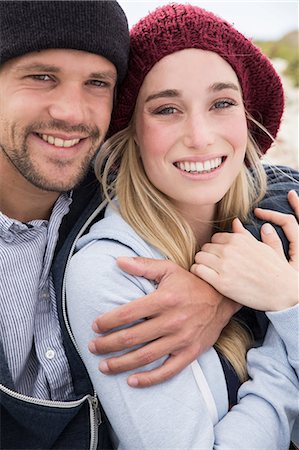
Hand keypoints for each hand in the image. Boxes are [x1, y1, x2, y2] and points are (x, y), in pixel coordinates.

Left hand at [89, 257, 238, 386]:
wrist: (222, 299)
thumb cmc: (191, 283)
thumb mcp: (169, 269)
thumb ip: (143, 266)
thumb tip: (118, 261)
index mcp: (164, 299)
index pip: (127, 314)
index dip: (107, 321)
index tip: (95, 326)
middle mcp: (172, 321)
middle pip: (132, 337)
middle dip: (107, 344)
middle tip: (92, 347)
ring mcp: (181, 339)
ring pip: (145, 356)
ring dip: (121, 363)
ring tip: (104, 366)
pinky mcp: (190, 353)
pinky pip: (167, 371)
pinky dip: (149, 378)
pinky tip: (132, 381)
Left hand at [191, 190, 298, 311]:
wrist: (282, 292)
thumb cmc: (274, 269)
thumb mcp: (262, 247)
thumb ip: (245, 234)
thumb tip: (234, 221)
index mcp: (239, 239)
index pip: (215, 238)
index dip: (217, 248)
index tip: (222, 257)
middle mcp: (230, 250)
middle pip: (205, 247)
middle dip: (208, 256)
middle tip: (215, 267)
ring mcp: (224, 266)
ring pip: (199, 257)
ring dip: (202, 264)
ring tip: (210, 272)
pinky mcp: (221, 282)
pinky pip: (197, 270)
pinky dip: (198, 272)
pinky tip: (206, 278)